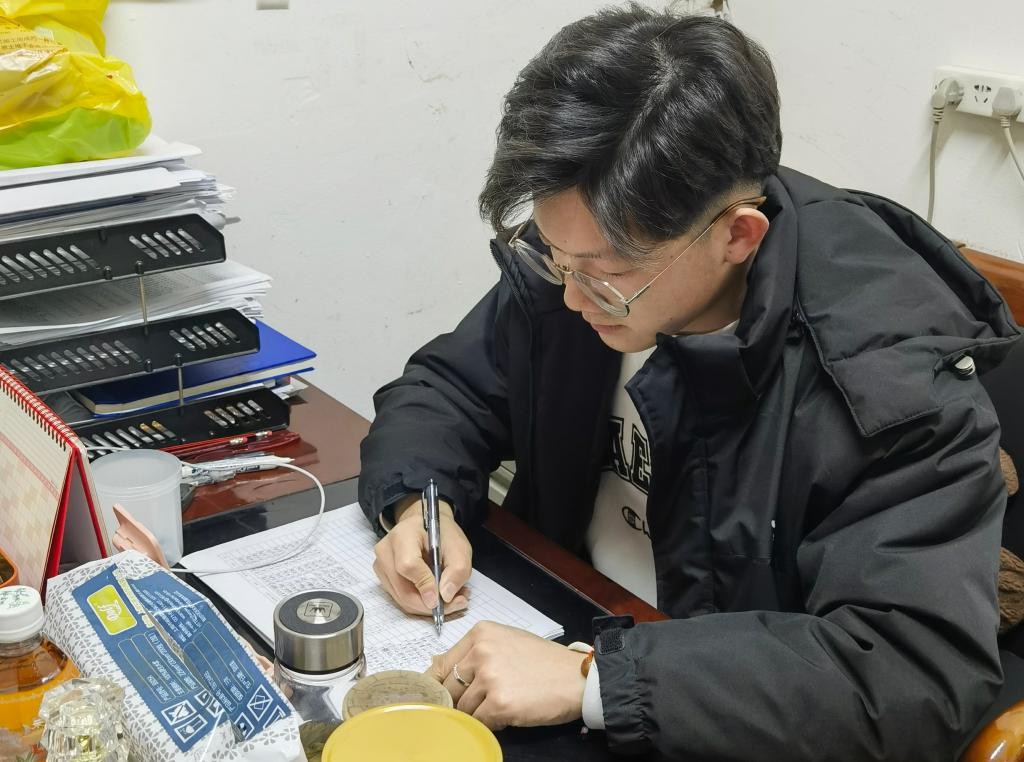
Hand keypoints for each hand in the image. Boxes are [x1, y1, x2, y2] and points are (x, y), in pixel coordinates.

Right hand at [372, 494, 471, 615]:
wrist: (425, 526)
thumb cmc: (441, 534)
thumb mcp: (459, 547)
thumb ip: (457, 570)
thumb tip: (445, 596)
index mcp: (403, 535)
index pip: (408, 565)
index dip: (425, 585)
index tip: (442, 598)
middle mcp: (386, 551)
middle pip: (403, 589)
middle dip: (430, 604)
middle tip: (457, 603)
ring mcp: (381, 565)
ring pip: (402, 599)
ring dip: (428, 606)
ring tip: (451, 598)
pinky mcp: (383, 577)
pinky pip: (401, 598)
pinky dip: (421, 602)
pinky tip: (438, 595)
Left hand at [426, 621, 585, 730]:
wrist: (576, 677)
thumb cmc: (544, 661)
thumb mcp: (505, 642)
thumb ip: (472, 652)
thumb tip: (435, 665)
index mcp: (481, 634)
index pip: (442, 664)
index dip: (438, 685)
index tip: (438, 696)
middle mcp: (482, 652)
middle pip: (449, 687)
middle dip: (457, 701)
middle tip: (475, 704)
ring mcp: (490, 678)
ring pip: (463, 707)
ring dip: (476, 713)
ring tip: (498, 706)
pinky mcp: (500, 703)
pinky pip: (479, 721)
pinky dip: (488, 723)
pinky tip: (505, 715)